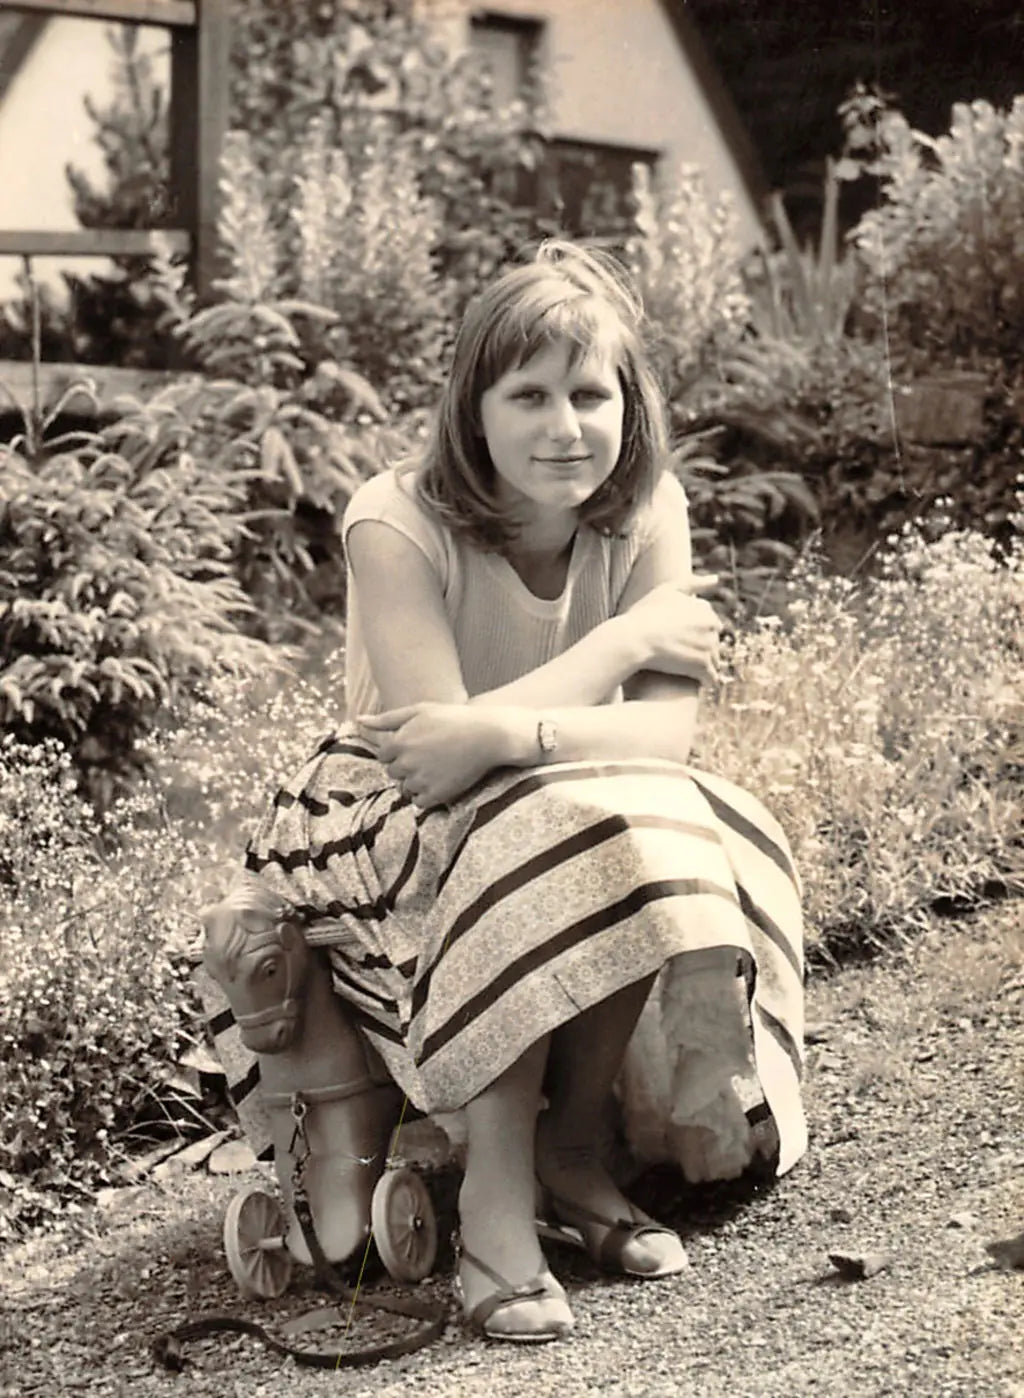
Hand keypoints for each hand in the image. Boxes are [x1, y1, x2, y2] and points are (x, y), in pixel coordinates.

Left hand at [357, 702, 507, 808]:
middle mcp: (406, 762)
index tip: (418, 747)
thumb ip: (386, 718)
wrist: (487, 735)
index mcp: (399, 741)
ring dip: (416, 781)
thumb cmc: (453, 719)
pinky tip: (440, 781)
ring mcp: (421, 780)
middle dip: (407, 767)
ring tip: (438, 768)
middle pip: (394, 773)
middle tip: (430, 757)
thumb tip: (358, 720)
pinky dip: (427, 795)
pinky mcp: (436, 794)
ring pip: (406, 788)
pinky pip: (419, 802)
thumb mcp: (419, 710)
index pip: (384, 756)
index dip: (400, 752)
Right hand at [623, 576, 722, 683]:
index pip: (710, 624)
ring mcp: (709, 647)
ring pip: (714, 661)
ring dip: (703, 667)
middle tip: (679, 657)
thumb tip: (717, 578)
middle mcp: (712, 627)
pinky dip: (703, 681)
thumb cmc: (644, 614)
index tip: (678, 639)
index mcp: (706, 610)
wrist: (632, 639)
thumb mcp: (667, 590)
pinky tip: (691, 683)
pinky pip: (710, 678)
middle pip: (713, 643)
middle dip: (702, 650)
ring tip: (684, 672)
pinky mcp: (703, 667)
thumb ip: (693, 583)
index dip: (694, 632)